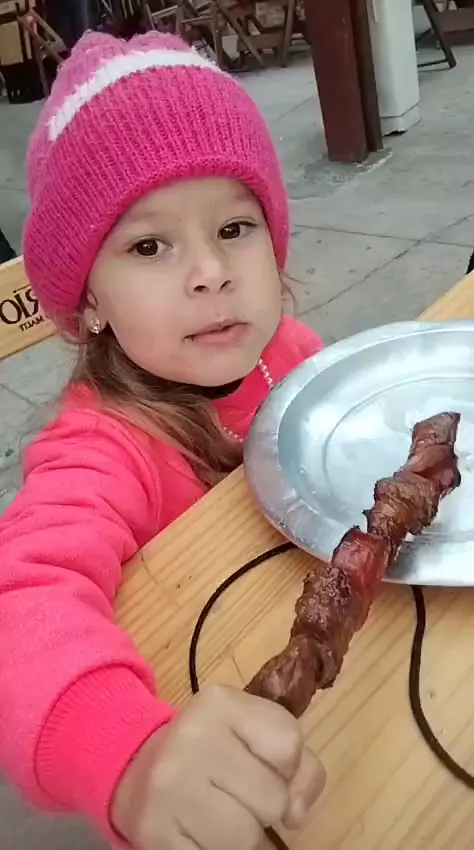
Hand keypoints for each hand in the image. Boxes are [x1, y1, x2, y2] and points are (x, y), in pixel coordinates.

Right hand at [112, 684, 324, 848]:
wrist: (136, 769)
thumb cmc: (211, 749)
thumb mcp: (254, 732)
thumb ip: (297, 763)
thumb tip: (296, 814)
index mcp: (220, 704)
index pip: (288, 746)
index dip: (286, 766)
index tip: (262, 763)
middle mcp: (191, 738)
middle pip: (273, 800)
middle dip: (265, 806)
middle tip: (236, 793)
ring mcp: (169, 787)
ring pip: (247, 840)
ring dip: (244, 838)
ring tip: (223, 818)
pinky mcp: (155, 834)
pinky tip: (201, 834)